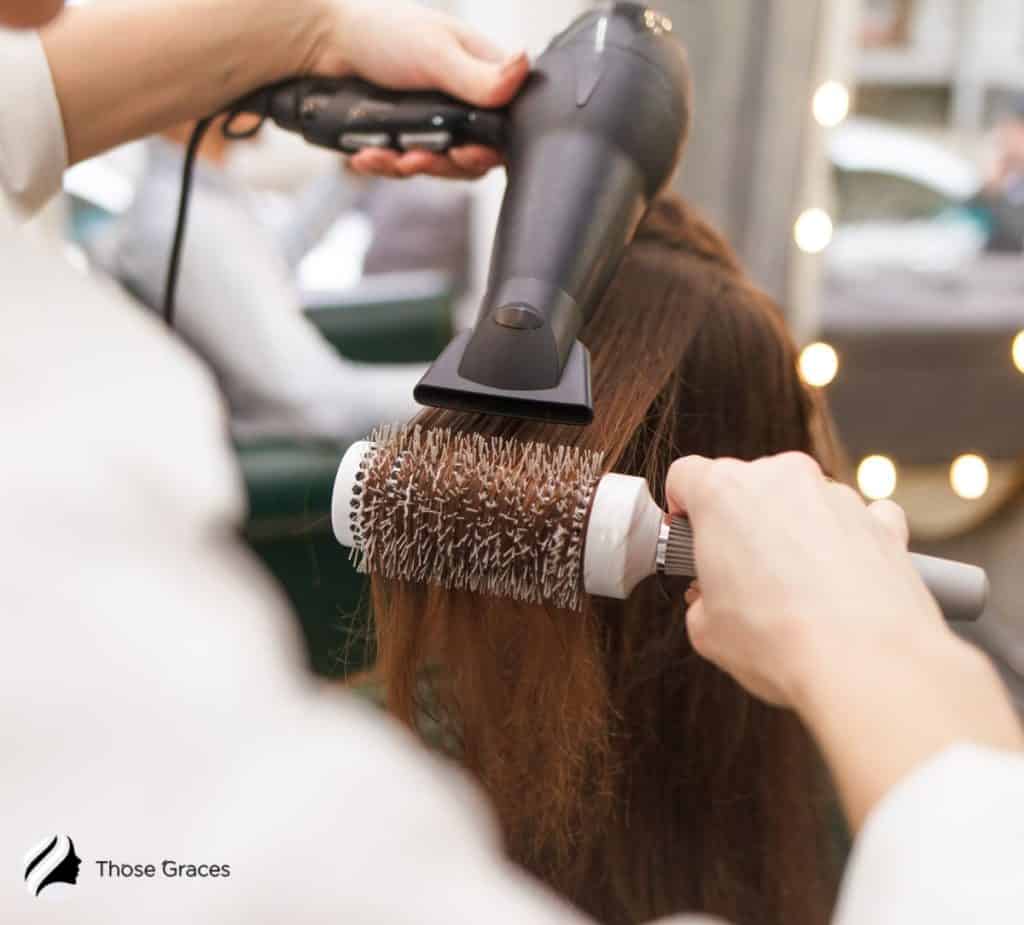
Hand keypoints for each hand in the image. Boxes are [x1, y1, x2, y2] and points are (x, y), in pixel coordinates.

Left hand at [313, 1, 528, 179]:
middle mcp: (465, 105)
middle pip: (475, 156)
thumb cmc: (384, 32)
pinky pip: (406, 167)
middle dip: (445, 164)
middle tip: (418, 157)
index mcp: (485, 77)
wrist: (325, 42)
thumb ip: (478, 74)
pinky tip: (366, 156)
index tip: (465, 153)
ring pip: (441, 167)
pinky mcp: (408, 141)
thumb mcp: (436, 52)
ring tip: (387, 156)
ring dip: (412, 166)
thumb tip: (524, 70)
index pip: (508, 126)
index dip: (492, 148)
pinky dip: (386, 165)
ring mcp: (436, 126)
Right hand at [666, 452, 943, 706]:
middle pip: (747, 484)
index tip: (689, 536)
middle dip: (740, 523)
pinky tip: (840, 579)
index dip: (682, 510)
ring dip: (792, 531)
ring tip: (795, 590)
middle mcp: (781, 479)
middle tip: (738, 574)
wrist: (866, 666)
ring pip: (800, 500)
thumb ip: (702, 598)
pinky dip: (846, 540)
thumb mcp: (706, 630)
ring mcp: (835, 495)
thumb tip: (713, 601)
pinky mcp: (881, 522)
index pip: (685, 475)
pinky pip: (855, 518)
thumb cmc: (779, 641)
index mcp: (724, 493)